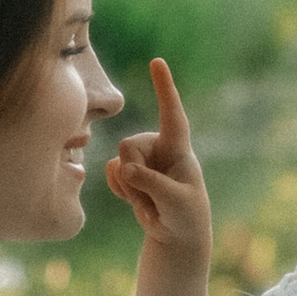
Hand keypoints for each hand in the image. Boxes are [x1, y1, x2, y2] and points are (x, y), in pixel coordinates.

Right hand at [104, 58, 213, 256]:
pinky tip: (137, 202)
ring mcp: (141, 158)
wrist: (175, 234)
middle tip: (156, 198)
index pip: (172, 113)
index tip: (157, 61)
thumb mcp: (175, 201)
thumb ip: (152, 183)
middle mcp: (158, 146)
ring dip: (132, 190)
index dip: (164, 87)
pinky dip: (120, 191)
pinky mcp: (127, 171)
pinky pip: (110, 173)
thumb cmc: (185, 215)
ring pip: (118, 162)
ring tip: (152, 202)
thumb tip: (123, 167)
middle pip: (129, 145)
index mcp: (178, 146)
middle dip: (136, 175)